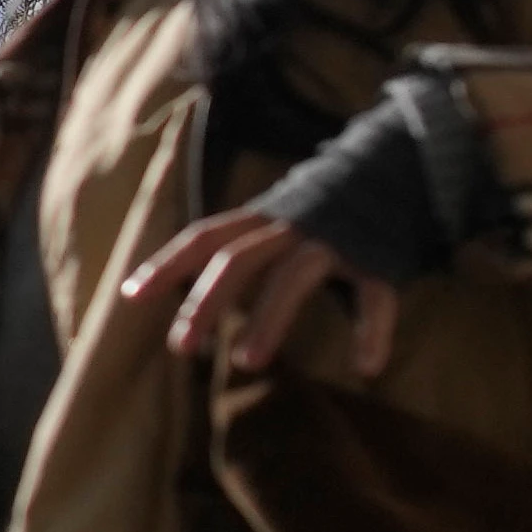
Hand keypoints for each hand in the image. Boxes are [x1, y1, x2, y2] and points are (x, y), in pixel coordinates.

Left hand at [117, 207, 399, 384]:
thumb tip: (189, 290)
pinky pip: (376, 297)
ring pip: (295, 277)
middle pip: (239, 258)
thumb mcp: (278, 219)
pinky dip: (373, 331)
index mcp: (263, 216)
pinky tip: (367, 367)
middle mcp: (292, 224)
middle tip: (180, 346)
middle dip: (205, 301)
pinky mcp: (379, 258)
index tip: (131, 296)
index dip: (167, 263)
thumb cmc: (324, 208)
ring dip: (268, 318)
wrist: (400, 163)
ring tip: (246, 362)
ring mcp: (336, 239)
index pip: (205, 237)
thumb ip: (243, 247)